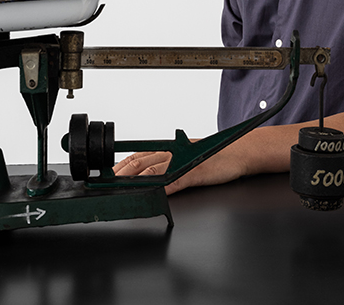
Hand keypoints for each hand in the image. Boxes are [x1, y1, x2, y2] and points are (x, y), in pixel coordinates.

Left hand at [113, 141, 249, 194]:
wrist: (237, 152)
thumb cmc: (212, 157)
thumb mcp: (184, 159)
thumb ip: (167, 167)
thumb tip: (146, 176)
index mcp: (167, 150)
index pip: (138, 155)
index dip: (121, 164)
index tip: (106, 174)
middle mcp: (172, 153)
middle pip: (140, 161)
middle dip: (121, 173)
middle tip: (107, 184)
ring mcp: (182, 162)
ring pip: (154, 170)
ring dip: (136, 180)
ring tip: (122, 188)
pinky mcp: (195, 173)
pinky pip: (176, 180)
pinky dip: (163, 187)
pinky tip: (154, 193)